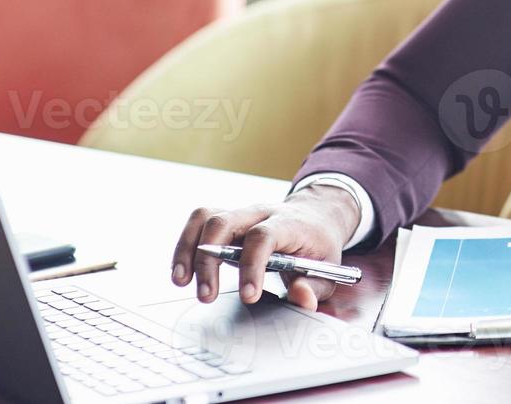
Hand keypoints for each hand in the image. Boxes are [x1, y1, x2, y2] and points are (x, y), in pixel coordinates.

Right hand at [171, 185, 360, 309]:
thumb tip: (301, 297)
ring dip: (188, 248)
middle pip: (225, 222)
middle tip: (207, 296)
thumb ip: (316, 286)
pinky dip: (185, 245)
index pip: (264, 236)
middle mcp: (261, 212)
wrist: (316, 216)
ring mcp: (241, 213)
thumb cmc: (318, 245)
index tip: (248, 297)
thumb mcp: (328, 269)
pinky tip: (182, 271)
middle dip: (209, 260)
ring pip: (206, 217)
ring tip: (181, 281)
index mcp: (289, 223)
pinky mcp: (227, 219)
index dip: (252, 265)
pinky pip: (198, 222)